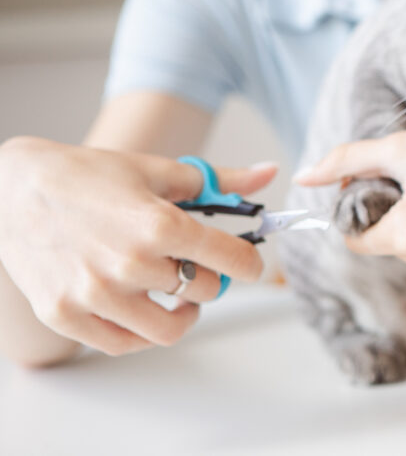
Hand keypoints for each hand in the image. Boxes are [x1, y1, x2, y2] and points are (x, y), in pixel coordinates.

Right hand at [0, 137, 273, 355]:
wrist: (11, 190)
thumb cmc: (87, 177)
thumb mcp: (157, 171)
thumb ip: (218, 180)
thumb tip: (269, 173)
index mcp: (159, 224)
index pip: (232, 259)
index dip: (249, 263)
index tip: (247, 263)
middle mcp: (131, 264)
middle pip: (204, 291)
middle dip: (210, 279)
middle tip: (197, 267)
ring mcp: (96, 295)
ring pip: (169, 328)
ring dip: (181, 313)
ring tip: (175, 293)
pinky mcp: (66, 316)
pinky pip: (124, 344)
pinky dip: (141, 331)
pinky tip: (141, 307)